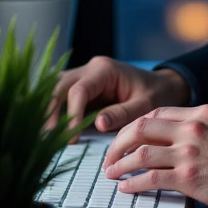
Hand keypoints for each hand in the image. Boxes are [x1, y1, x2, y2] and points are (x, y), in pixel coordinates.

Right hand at [48, 56, 191, 132]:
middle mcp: (90, 69)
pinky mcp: (82, 88)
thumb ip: (123, 113)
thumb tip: (97, 124)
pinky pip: (62, 96)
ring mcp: (84, 76)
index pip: (79, 90)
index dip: (72, 114)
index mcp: (105, 70)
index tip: (72, 138)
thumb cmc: (156, 94)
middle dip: (51, 112)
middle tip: (47, 138)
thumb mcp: (146, 106)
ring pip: (55, 89)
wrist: (162, 86)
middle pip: (59, 86)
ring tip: (44, 136)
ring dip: (49, 111)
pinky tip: (51, 130)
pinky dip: (55, 111)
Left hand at [102, 104, 207, 207]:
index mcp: (200, 114)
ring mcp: (188, 153)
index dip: (135, 126)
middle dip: (119, 142)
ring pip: (140, 153)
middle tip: (111, 155)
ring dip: (120, 164)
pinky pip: (150, 178)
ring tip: (111, 173)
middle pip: (141, 128)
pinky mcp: (188, 177)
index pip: (156, 113)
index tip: (126, 138)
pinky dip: (133, 183)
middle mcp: (191, 129)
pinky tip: (126, 188)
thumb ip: (202, 127)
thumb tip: (180, 135)